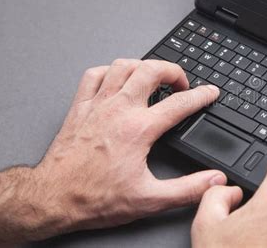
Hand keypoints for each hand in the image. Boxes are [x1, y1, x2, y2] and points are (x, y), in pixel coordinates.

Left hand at [20, 59, 225, 240]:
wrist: (53, 198)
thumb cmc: (94, 197)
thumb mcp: (149, 199)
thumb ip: (187, 189)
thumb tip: (213, 181)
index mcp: (139, 129)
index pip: (179, 103)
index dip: (201, 95)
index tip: (209, 92)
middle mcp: (119, 110)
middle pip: (151, 70)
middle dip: (172, 70)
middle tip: (180, 82)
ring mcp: (97, 105)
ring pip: (123, 66)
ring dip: (142, 66)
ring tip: (153, 76)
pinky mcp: (80, 107)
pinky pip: (93, 75)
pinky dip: (109, 71)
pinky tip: (116, 80)